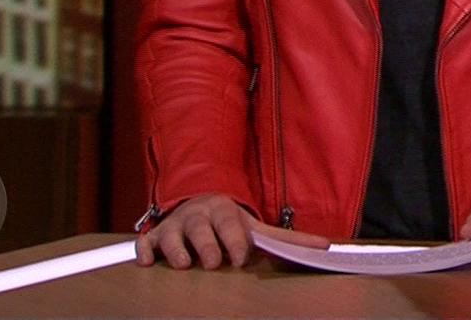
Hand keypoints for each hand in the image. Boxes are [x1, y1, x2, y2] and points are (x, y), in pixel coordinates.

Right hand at [133, 193, 329, 269]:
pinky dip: (144, 252)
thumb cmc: (231, 224)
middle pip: (201, 229)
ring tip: (183, 265)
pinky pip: (145, 243)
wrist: (198, 205)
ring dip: (177, 251)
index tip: (240, 259)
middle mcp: (198, 215)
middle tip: (213, 263)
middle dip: (207, 246)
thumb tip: (326, 246)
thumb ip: (289, 239)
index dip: (235, 241)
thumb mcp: (257, 227)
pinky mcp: (155, 237)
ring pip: (173, 236)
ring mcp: (175, 226)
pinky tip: (148, 263)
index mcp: (225, 211)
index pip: (230, 225)